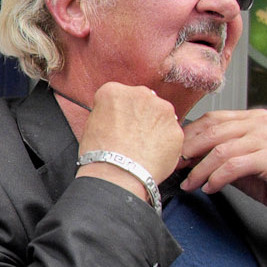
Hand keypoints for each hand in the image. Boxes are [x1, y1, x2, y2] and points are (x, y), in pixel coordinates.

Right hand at [77, 83, 183, 200]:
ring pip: (160, 115)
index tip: (119, 122)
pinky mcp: (176, 128)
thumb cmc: (100, 154)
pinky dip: (165, 143)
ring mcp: (162, 110)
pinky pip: (171, 134)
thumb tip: (114, 116)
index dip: (119, 112)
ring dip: (154, 127)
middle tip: (132, 135)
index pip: (119, 96)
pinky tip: (152, 154)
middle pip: (143, 101)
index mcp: (113, 91)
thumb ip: (106, 112)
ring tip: (143, 147)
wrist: (116, 174)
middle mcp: (140, 94)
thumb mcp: (90, 124)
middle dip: (140, 115)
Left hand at [180, 109, 266, 246]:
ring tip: (191, 183)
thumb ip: (220, 153)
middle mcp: (264, 123)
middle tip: (176, 167)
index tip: (175, 151)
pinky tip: (210, 188)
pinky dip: (217, 178)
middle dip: (190, 151)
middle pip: (213, 131)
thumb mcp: (243, 162)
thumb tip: (187, 155)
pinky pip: (234, 166)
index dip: (190, 135)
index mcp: (255, 118)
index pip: (213, 119)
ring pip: (221, 150)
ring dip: (200, 170)